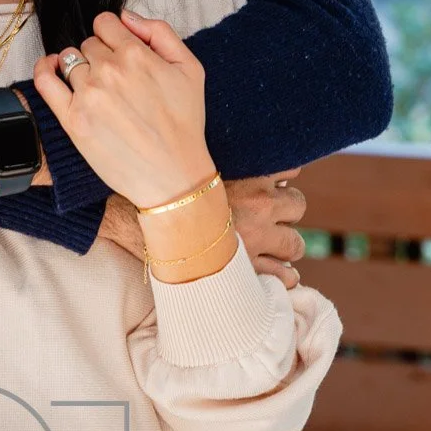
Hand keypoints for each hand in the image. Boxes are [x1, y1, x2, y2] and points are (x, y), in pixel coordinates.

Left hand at [33, 11, 214, 210]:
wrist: (173, 176)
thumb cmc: (184, 123)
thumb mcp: (190, 68)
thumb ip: (159, 32)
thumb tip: (126, 17)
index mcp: (136, 54)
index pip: (105, 23)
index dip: (113, 35)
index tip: (119, 51)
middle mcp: (109, 70)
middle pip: (88, 43)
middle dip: (101, 55)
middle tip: (118, 81)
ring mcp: (87, 95)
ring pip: (70, 60)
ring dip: (81, 69)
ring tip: (99, 89)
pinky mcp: (72, 119)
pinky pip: (45, 80)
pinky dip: (45, 69)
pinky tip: (52, 68)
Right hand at [96, 174, 306, 289]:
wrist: (133, 223)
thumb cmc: (160, 189)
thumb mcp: (194, 161)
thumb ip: (220, 160)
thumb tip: (242, 154)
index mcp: (248, 174)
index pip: (290, 168)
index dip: (280, 178)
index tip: (271, 183)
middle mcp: (258, 204)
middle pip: (297, 204)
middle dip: (286, 210)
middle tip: (268, 217)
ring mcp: (256, 238)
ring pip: (296, 244)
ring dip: (286, 244)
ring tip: (271, 247)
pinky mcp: (248, 269)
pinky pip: (285, 277)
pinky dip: (283, 276)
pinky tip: (272, 274)